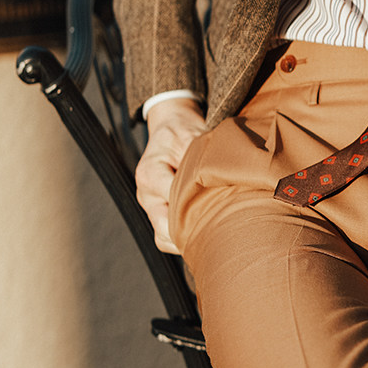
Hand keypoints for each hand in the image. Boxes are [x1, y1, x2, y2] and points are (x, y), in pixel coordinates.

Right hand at [135, 97, 205, 253]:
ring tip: (214, 234)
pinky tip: (204, 233)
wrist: (170, 127)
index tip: (219, 204)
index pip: (170, 197)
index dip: (194, 204)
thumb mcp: (192, 136)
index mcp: (150, 172)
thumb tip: (220, 180)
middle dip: (191, 229)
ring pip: (163, 237)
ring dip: (186, 239)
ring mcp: (150, 206)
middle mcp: (146, 193)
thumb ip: (200, 159)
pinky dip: (183, 240)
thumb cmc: (182, 131)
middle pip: (163, 226)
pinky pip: (166, 237)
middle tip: (220, 228)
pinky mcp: (158, 213)